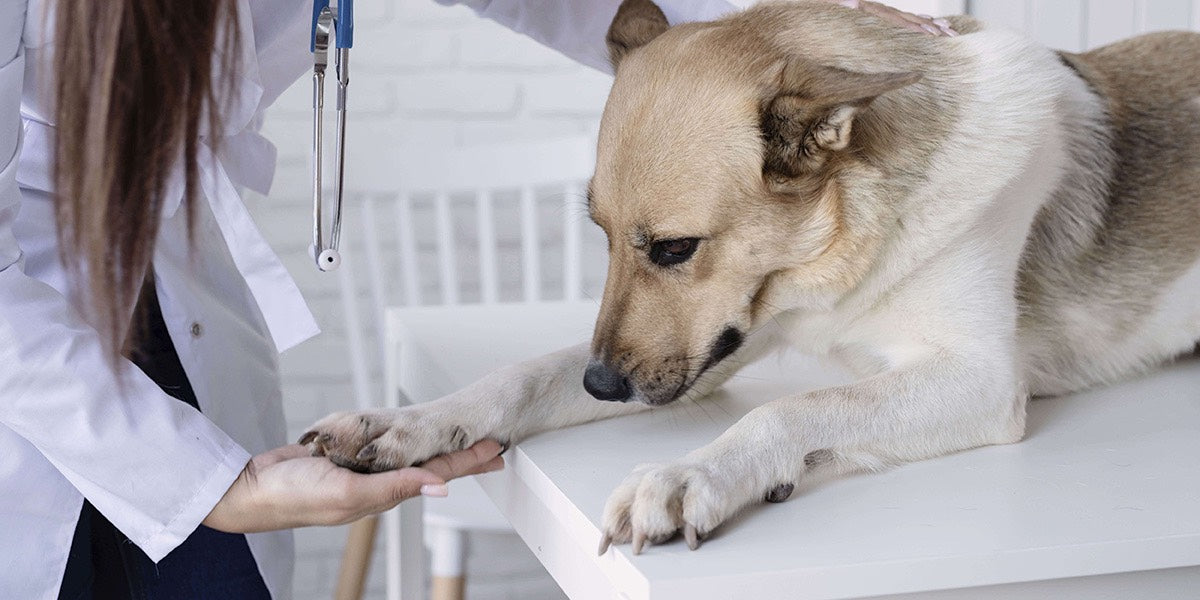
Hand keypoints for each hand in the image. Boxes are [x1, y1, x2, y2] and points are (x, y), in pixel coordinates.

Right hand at [203, 439, 504, 532]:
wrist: (251, 489)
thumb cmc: (295, 497)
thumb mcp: (351, 493)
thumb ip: (396, 486)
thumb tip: (442, 487)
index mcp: (384, 492)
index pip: (438, 473)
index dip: (468, 461)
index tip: (496, 449)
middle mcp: (378, 482)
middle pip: (430, 464)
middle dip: (463, 455)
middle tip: (493, 443)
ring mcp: (361, 470)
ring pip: (408, 455)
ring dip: (437, 447)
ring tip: (462, 440)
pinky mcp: (343, 457)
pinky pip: (380, 446)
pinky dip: (402, 440)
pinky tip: (412, 438)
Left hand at [831, 0, 957, 35]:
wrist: (835, 2)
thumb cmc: (834, 6)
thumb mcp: (841, 6)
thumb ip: (848, 4)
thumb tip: (852, 2)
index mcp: (878, 12)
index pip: (904, 21)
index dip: (920, 28)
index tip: (936, 34)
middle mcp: (887, 12)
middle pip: (916, 21)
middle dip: (935, 29)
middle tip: (954, 36)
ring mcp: (887, 13)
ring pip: (915, 20)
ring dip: (933, 26)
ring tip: (951, 31)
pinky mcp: (885, 16)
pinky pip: (907, 20)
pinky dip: (921, 22)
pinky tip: (933, 26)